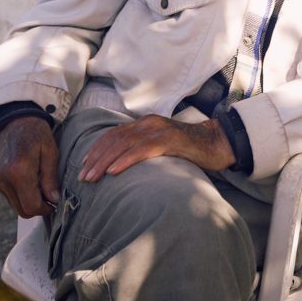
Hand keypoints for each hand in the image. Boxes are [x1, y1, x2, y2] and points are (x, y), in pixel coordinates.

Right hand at [0, 116, 60, 217]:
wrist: (14, 121)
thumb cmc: (36, 134)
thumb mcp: (50, 152)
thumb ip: (51, 178)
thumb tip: (54, 200)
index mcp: (18, 171)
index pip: (31, 206)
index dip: (45, 209)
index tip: (55, 202)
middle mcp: (3, 179)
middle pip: (22, 210)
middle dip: (38, 207)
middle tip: (50, 195)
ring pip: (15, 205)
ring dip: (29, 200)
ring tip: (40, 184)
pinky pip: (10, 196)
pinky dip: (21, 194)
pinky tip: (29, 179)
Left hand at [77, 115, 234, 182]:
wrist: (218, 143)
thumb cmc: (190, 150)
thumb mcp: (162, 147)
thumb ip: (145, 150)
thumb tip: (123, 166)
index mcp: (145, 124)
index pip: (113, 135)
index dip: (96, 149)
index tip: (83, 164)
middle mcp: (149, 123)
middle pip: (114, 140)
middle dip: (95, 158)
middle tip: (83, 176)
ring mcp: (159, 130)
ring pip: (124, 145)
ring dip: (104, 162)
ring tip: (92, 177)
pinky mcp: (170, 140)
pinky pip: (142, 150)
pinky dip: (125, 160)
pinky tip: (113, 171)